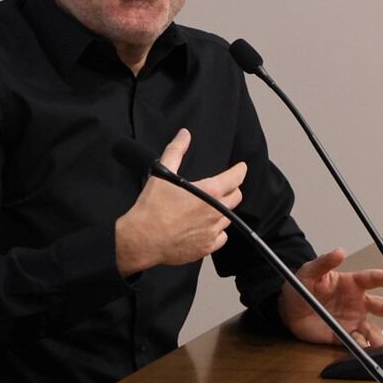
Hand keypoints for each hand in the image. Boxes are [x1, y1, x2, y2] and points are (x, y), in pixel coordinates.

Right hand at [115, 129, 246, 276]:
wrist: (142, 239)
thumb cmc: (152, 208)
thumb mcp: (162, 174)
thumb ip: (176, 151)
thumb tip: (184, 135)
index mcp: (210, 192)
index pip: (235, 177)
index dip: (240, 170)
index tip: (240, 168)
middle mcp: (216, 212)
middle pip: (236, 197)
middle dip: (232, 189)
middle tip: (223, 187)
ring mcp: (212, 231)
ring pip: (228, 218)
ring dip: (222, 211)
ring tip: (208, 208)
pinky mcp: (207, 247)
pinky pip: (221, 238)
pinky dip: (216, 232)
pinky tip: (204, 227)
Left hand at [278, 248, 382, 346]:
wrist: (287, 311)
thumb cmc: (300, 287)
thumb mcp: (308, 272)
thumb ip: (324, 262)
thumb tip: (339, 251)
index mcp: (352, 284)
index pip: (374, 279)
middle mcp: (358, 303)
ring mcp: (353, 320)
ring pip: (374, 330)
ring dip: (380, 338)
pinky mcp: (344, 336)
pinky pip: (358, 343)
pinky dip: (363, 348)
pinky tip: (366, 352)